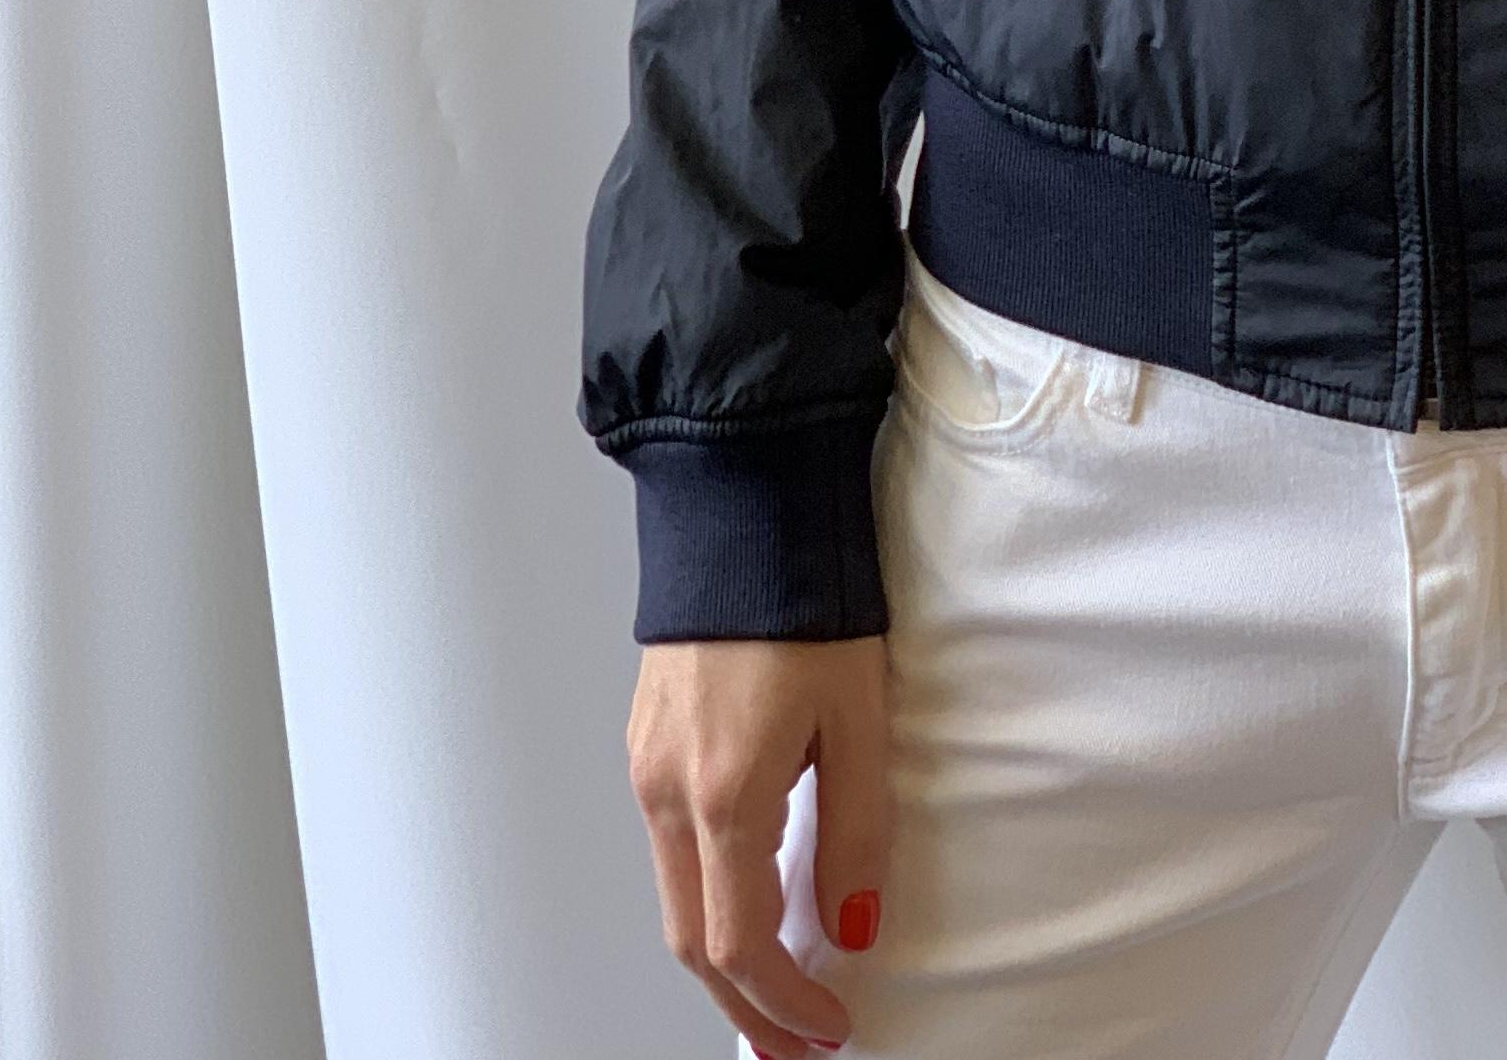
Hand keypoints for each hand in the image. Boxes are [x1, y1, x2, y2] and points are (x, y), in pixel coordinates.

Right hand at [626, 636, 892, 1056]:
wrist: (743, 502)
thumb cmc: (807, 594)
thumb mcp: (860, 717)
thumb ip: (857, 831)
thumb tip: (853, 927)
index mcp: (723, 792)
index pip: (740, 945)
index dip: (785, 1004)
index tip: (831, 1027)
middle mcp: (667, 789)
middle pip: (692, 941)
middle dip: (745, 1007)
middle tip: (797, 1046)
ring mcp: (646, 766)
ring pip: (674, 898)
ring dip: (722, 959)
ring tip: (777, 992)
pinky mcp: (645, 741)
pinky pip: (668, 848)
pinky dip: (706, 897)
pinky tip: (747, 902)